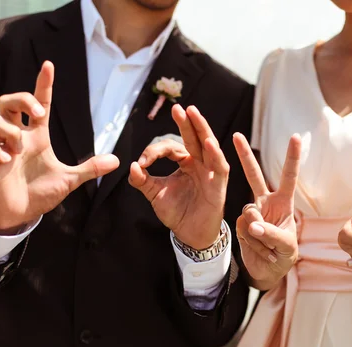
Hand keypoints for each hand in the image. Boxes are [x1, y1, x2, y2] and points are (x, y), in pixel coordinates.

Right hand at [0, 61, 118, 234]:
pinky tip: (7, 161)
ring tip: (20, 149)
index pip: (39, 103)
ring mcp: (1, 148)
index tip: (49, 65)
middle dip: (20, 99)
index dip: (43, 84)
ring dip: (8, 130)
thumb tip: (116, 161)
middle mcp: (18, 137)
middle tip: (36, 115)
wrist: (22, 214)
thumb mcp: (70, 180)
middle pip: (8, 101)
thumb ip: (90, 168)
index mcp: (37, 137)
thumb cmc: (41, 192)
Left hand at [129, 105, 228, 249]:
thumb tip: (132, 166)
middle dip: (187, 122)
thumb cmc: (177, 212)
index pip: (171, 147)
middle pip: (194, 137)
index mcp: (186, 162)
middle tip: (178, 107)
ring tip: (193, 114)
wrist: (189, 234)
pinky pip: (219, 166)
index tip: (142, 163)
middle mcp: (199, 163)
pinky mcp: (219, 184)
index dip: (155, 151)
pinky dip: (215, 153)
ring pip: (208, 145)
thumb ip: (142, 180)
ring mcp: (211, 172)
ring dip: (201, 129)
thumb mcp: (155, 194)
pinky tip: (207, 142)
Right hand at [233, 133, 301, 289]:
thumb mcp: (286, 247)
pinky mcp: (240, 224)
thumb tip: (251, 223)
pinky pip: (243, 229)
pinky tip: (261, 251)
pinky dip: (254, 243)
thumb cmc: (284, 256)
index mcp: (284, 203)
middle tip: (236, 135)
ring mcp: (251, 213)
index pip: (288, 177)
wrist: (268, 271)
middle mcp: (266, 203)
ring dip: (260, 235)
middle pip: (254, 175)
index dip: (291, 158)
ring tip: (270, 249)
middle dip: (244, 155)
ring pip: (248, 214)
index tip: (295, 136)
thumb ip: (271, 233)